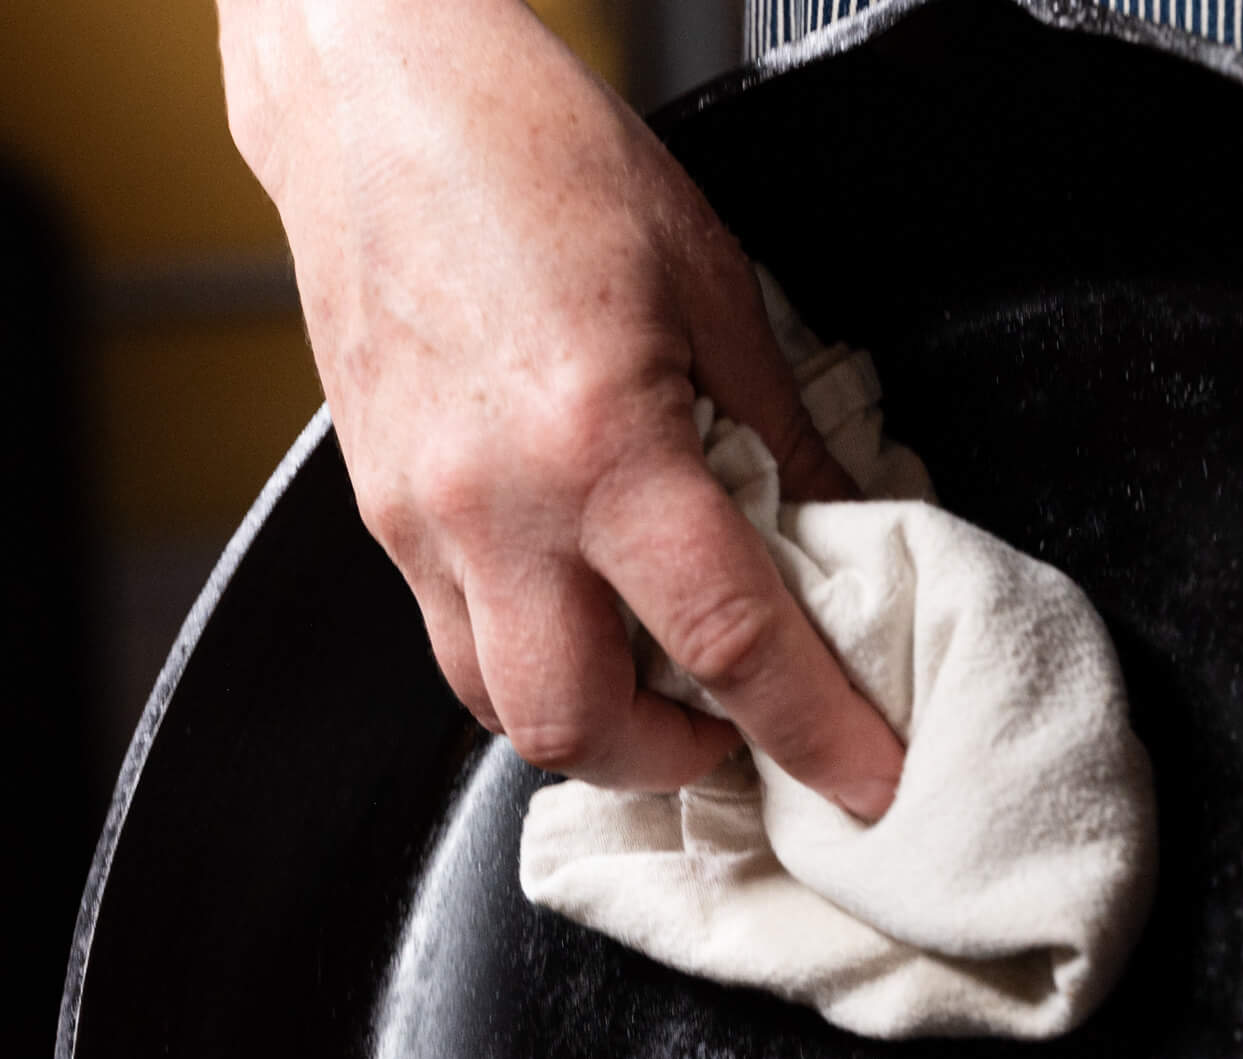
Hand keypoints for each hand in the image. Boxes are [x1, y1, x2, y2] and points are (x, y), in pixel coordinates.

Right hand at [218, 0, 903, 810]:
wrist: (374, 94)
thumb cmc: (536, 159)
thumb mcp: (713, 288)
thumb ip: (784, 435)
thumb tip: (846, 533)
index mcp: (602, 445)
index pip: (732, 643)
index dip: (816, 731)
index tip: (867, 780)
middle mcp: (498, 506)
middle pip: (579, 728)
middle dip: (672, 762)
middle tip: (732, 727)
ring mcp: (421, 520)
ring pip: (499, 706)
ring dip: (592, 723)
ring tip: (656, 678)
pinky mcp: (380, 515)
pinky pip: (456, 642)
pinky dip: (530, 660)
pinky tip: (579, 612)